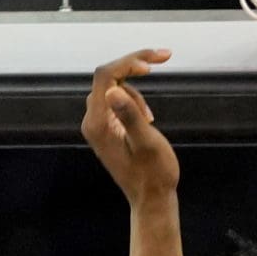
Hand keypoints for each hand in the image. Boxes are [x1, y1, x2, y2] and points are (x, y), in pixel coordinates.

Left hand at [83, 49, 179, 204]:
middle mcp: (93, 121)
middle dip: (134, 64)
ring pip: (113, 86)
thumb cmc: (154, 175)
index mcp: (98, 123)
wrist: (152, 199)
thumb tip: (113, 90)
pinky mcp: (106, 129)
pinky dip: (133, 99)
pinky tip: (147, 118)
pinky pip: (116, 100)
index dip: (129, 62)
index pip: (106, 77)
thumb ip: (129, 117)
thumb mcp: (146, 144)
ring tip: (151, 117)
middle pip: (107, 77)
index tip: (155, 62)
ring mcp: (98, 125)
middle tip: (164, 56)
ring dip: (136, 88)